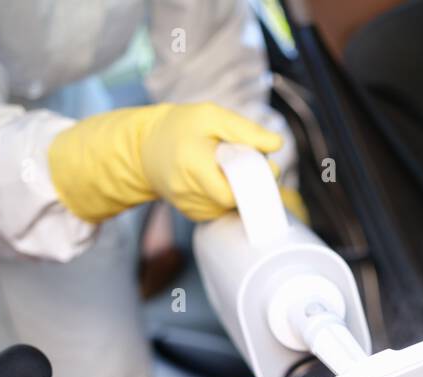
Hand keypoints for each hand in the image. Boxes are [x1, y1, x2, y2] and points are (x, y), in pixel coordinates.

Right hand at [48, 102, 284, 223]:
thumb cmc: (180, 127)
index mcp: (193, 164)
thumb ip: (245, 130)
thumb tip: (277, 144)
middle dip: (250, 184)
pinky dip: (228, 197)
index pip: (234, 190)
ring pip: (231, 208)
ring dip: (240, 191)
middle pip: (235, 201)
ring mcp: (190, 207)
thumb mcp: (211, 116)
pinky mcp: (193, 215)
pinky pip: (222, 211)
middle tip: (252, 164)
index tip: (265, 165)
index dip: (255, 180)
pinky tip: (221, 180)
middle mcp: (189, 191)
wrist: (146, 149)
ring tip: (231, 169)